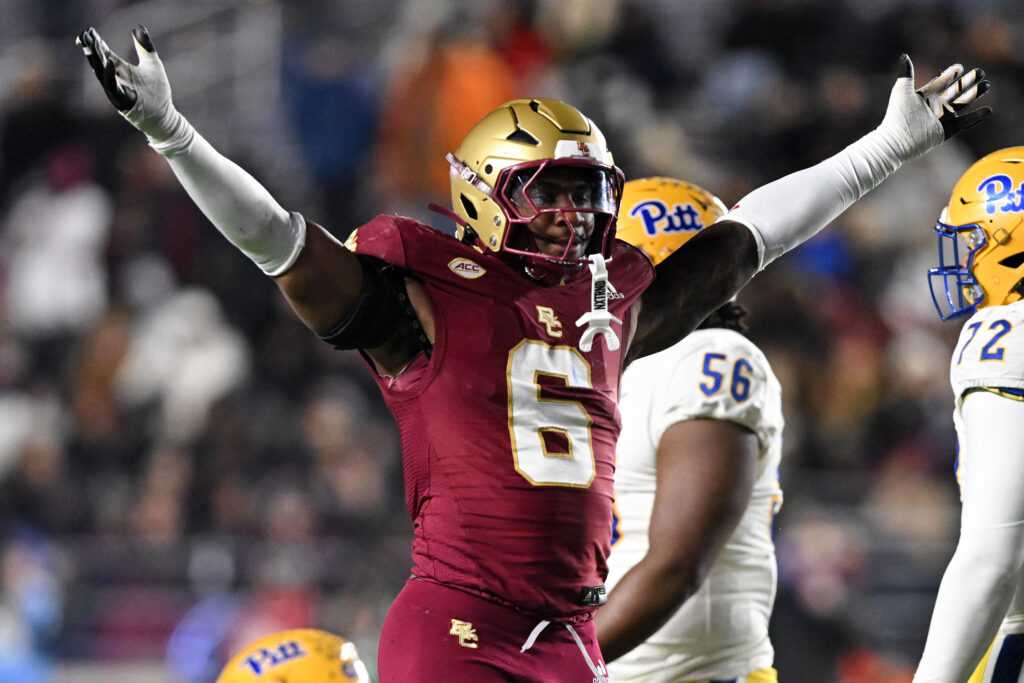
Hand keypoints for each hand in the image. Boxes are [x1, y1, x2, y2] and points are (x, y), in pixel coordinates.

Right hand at [76, 25, 180, 142]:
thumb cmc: (158, 91)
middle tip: (84, 36)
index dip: (97, 43)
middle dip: (91, 49)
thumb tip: (138, 27)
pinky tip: (109, 61)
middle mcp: (116, 80)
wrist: (164, 115)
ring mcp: (117, 91)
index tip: (89, 31)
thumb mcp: (153, 64)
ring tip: (91, 44)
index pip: (104, 54)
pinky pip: (112, 86)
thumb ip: (145, 47)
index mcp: (120, 70)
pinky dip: (109, 74)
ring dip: (95, 59)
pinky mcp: (122, 101)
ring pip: (101, 73)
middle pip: (99, 62)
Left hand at [878, 54, 990, 159]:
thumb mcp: (901, 91)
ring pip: (962, 104)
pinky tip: (988, 110)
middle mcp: (935, 107)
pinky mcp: (947, 131)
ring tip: (986, 84)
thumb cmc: (897, 115)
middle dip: (968, 82)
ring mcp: (942, 119)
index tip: (959, 67)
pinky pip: (965, 123)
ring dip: (975, 94)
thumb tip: (904, 56)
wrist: (896, 140)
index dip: (950, 75)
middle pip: (955, 91)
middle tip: (980, 72)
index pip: (941, 83)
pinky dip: (976, 117)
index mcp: (925, 96)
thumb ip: (906, 74)